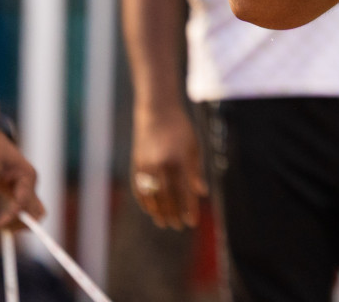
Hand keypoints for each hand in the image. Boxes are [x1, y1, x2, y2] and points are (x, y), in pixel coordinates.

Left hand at [0, 131, 43, 232]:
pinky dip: (14, 218)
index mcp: (28, 175)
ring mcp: (24, 187)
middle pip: (36, 211)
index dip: (11, 216)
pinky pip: (21, 208)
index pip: (24, 202)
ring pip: (30, 212)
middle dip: (23, 224)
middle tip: (3, 231)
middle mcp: (30, 183)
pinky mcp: (16, 190)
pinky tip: (0, 223)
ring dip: (19, 223)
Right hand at [131, 106, 206, 229]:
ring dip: (158, 212)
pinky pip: (140, 188)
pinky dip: (145, 201)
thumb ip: (196, 171)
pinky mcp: (136, 165)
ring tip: (164, 223)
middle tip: (178, 226)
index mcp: (180, 160)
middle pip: (168, 197)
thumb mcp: (193, 147)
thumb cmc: (180, 129)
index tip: (192, 222)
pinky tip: (150, 210)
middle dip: (174, 214)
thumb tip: (201, 193)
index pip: (185, 191)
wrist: (157, 112)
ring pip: (152, 196)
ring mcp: (146, 166)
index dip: (189, 209)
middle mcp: (162, 165)